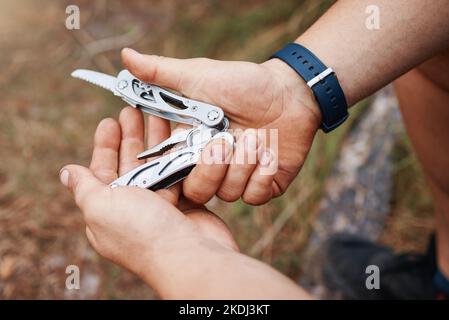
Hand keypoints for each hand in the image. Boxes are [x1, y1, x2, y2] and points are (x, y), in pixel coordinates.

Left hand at [59, 107, 237, 285]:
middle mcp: (133, 208)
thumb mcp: (100, 207)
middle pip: (130, 163)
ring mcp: (160, 205)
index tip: (109, 121)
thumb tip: (66, 173)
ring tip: (157, 115)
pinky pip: (179, 172)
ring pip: (156, 165)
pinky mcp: (185, 203)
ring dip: (156, 140)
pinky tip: (180, 136)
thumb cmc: (142, 232)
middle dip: (131, 136)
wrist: (190, 256)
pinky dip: (179, 155)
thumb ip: (84, 187)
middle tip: (134, 110)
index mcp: (107, 210)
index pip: (101, 171)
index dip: (104, 145)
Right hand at [122, 48, 320, 204]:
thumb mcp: (199, 76)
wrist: (289, 92)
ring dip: (243, 165)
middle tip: (226, 140)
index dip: (175, 167)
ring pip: (228, 194)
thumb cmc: (243, 82)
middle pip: (198, 191)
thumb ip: (161, 72)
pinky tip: (270, 155)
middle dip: (212, 167)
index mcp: (191, 147)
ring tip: (257, 139)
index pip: (171, 171)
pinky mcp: (263, 185)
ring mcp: (237, 177)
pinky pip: (255, 197)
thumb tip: (124, 55)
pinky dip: (263, 176)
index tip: (188, 150)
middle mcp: (211, 166)